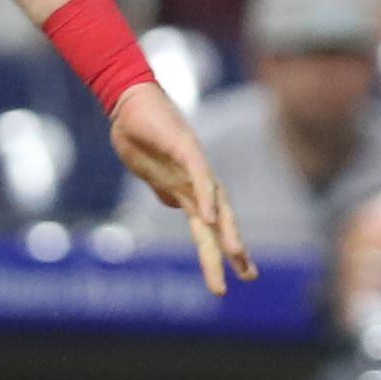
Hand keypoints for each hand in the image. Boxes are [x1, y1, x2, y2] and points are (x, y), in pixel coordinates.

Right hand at [111, 81, 255, 294]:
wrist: (130, 101)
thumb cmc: (139, 132)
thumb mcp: (149, 172)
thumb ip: (164, 190)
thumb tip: (174, 205)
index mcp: (185, 192)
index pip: (209, 227)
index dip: (221, 250)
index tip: (238, 274)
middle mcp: (194, 184)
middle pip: (218, 224)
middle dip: (233, 252)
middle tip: (250, 278)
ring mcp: (191, 168)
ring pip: (215, 206)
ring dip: (226, 232)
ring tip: (236, 255)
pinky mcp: (185, 149)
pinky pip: (199, 180)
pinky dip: (206, 200)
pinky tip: (209, 219)